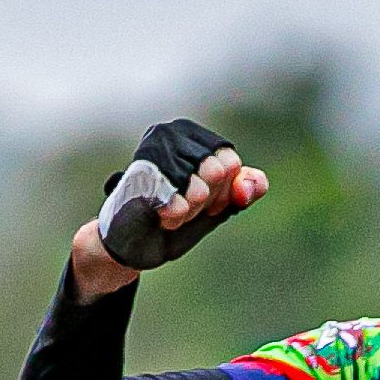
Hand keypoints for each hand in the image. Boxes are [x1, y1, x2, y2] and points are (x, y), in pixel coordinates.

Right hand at [65, 117, 265, 300]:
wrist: (130, 246)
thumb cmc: (173, 220)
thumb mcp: (217, 207)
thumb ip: (241, 192)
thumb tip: (250, 185)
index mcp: (191, 135)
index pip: (231, 163)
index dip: (222, 192)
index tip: (202, 201)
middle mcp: (170, 132)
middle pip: (218, 172)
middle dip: (206, 202)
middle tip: (182, 206)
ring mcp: (151, 151)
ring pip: (200, 189)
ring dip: (188, 212)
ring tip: (168, 212)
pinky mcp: (137, 175)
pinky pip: (178, 203)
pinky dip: (174, 218)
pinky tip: (159, 216)